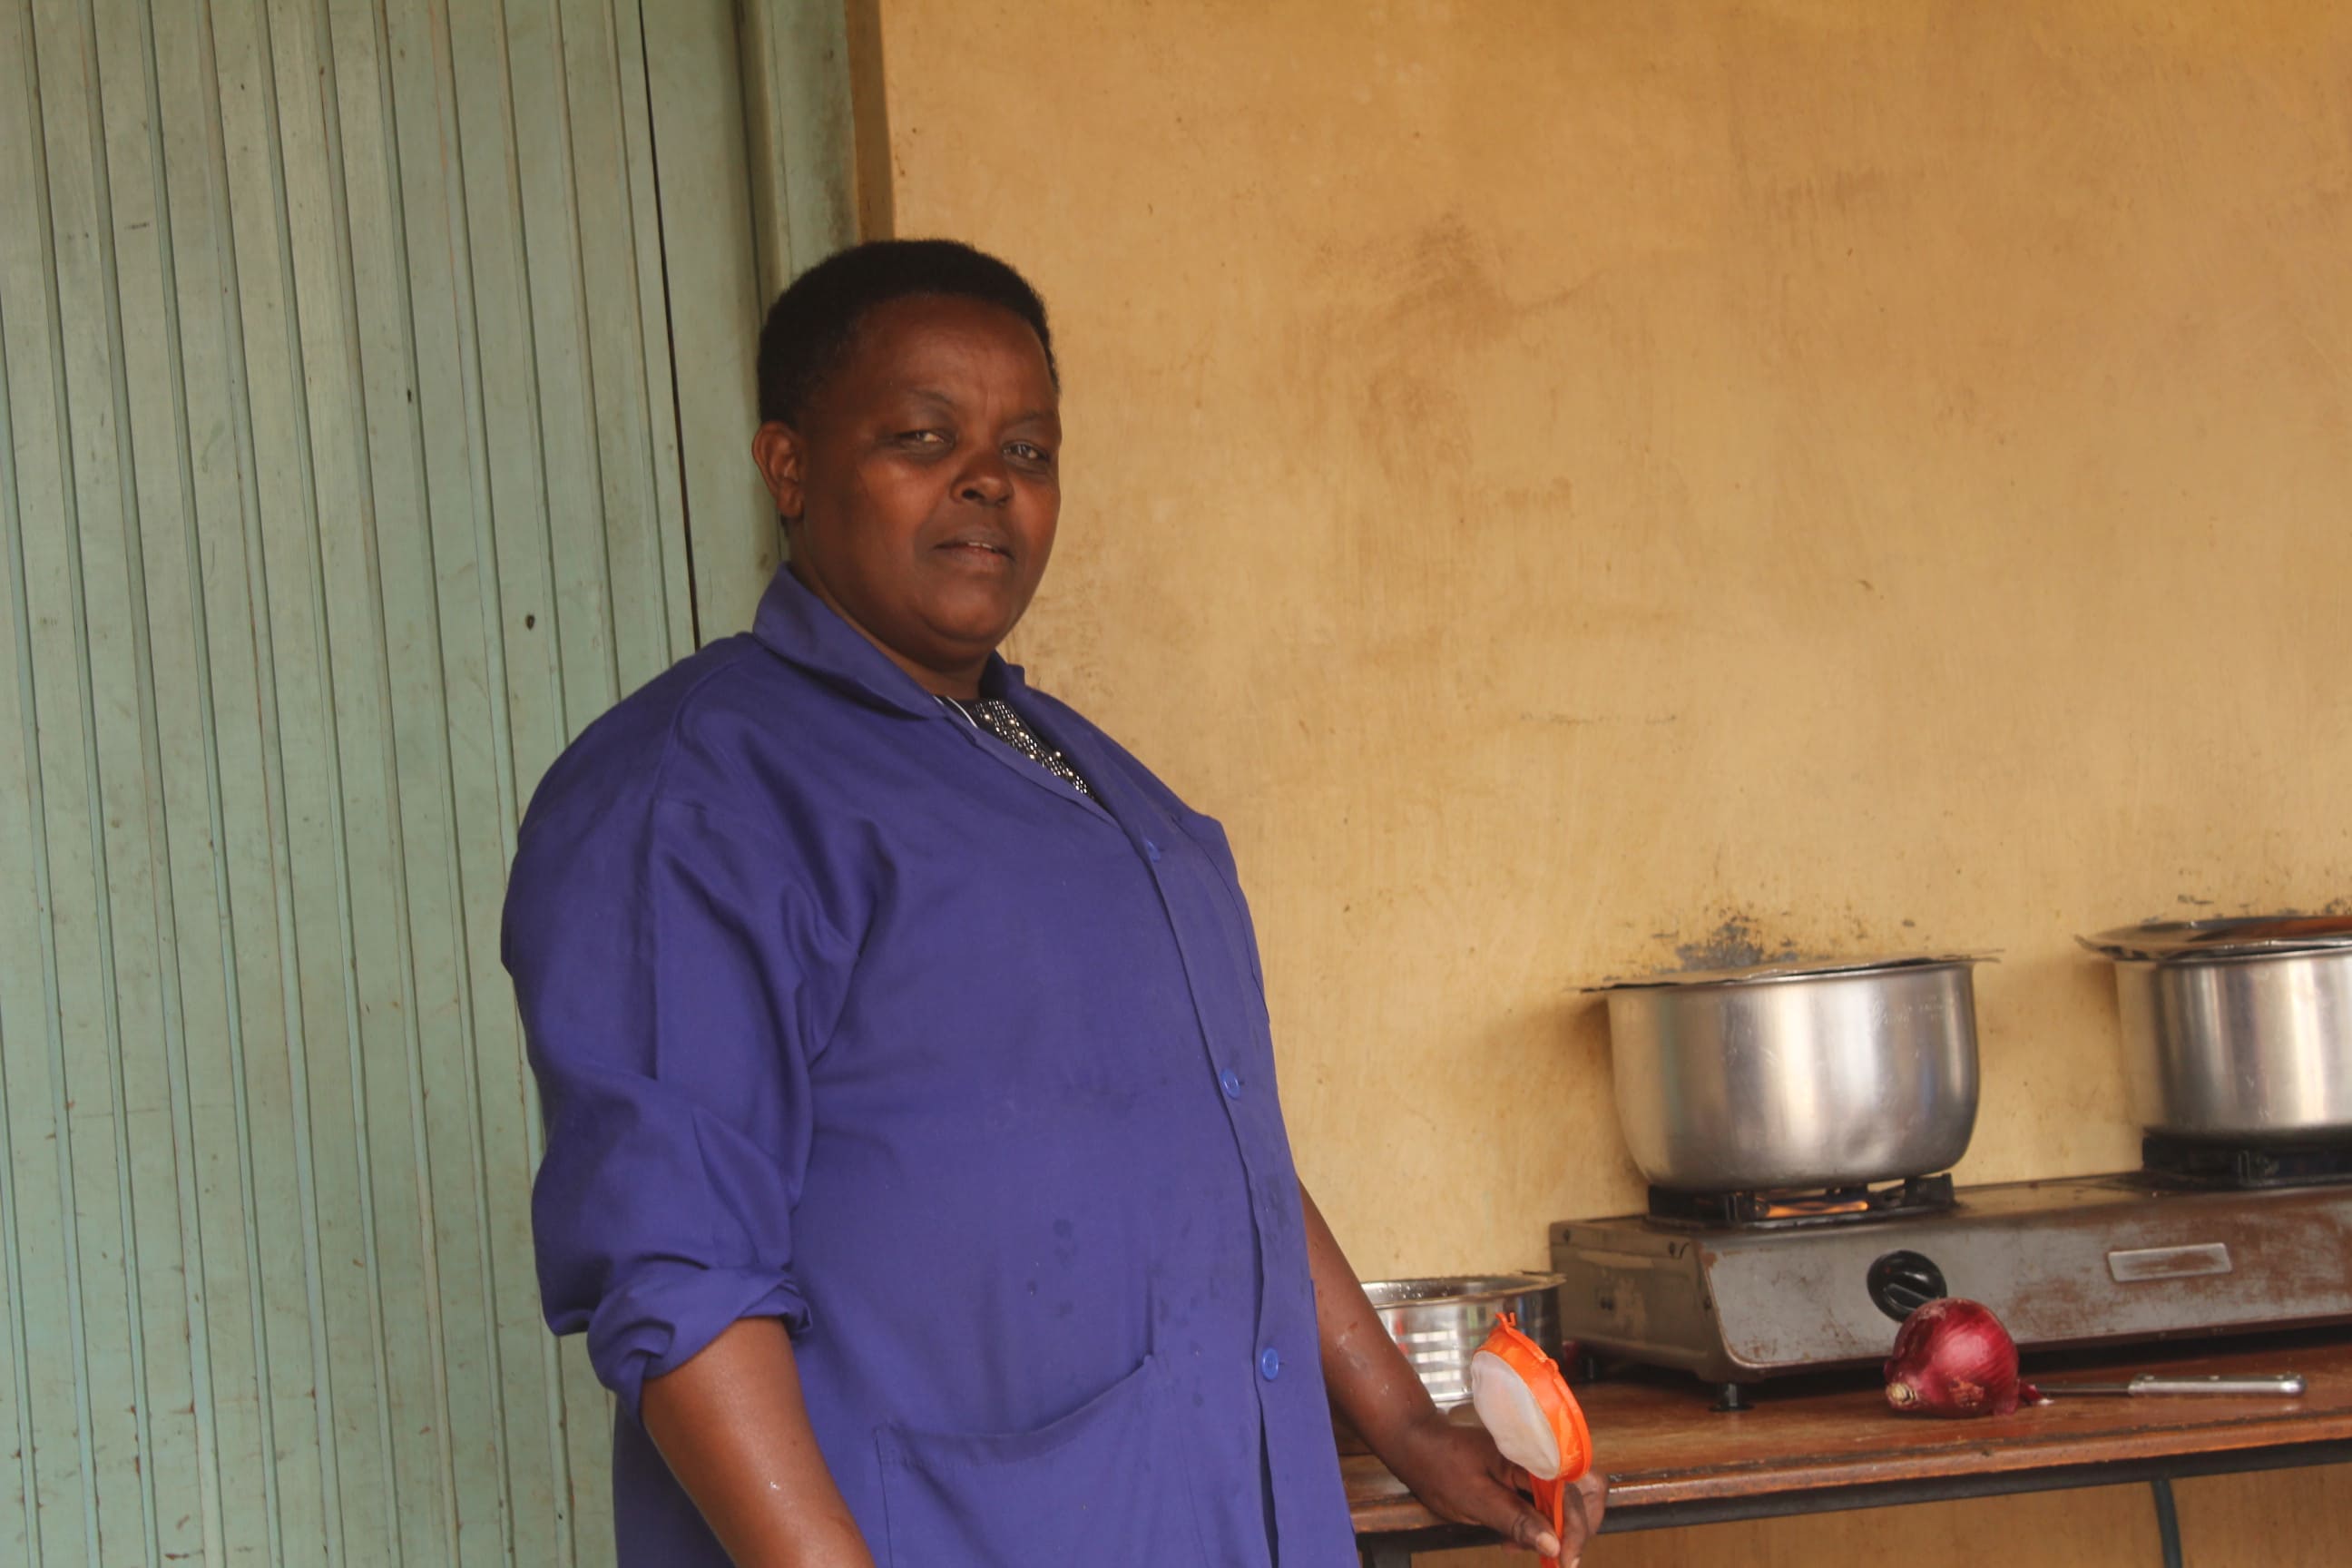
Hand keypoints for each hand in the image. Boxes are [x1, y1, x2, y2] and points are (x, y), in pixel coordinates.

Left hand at [1378, 1408, 1605, 1562]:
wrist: (1418, 1446)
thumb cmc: (1441, 1466)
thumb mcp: (1475, 1499)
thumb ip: (1516, 1520)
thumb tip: (1554, 1545)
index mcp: (1531, 1455)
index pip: (1574, 1492)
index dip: (1576, 1529)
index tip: (1565, 1560)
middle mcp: (1540, 1455)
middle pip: (1585, 1492)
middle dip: (1577, 1529)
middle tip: (1560, 1558)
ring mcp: (1535, 1464)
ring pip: (1569, 1499)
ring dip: (1557, 1529)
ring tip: (1519, 1546)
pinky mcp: (1527, 1475)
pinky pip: (1548, 1501)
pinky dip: (1539, 1524)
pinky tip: (1513, 1539)